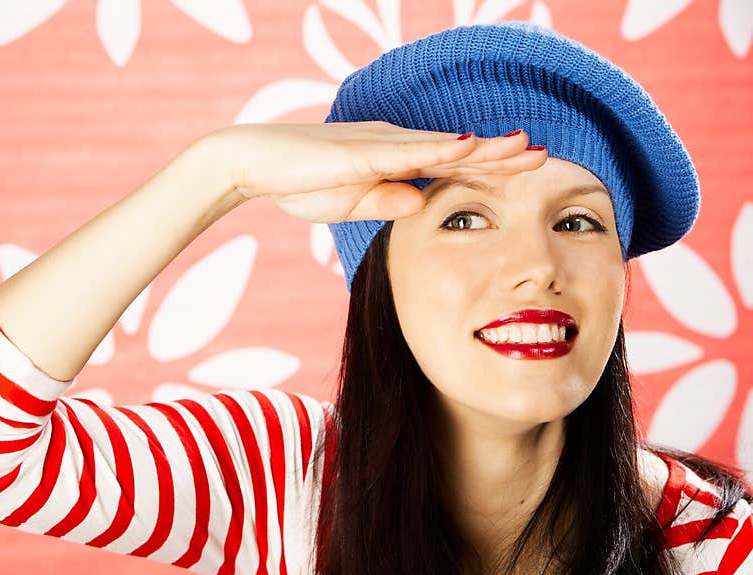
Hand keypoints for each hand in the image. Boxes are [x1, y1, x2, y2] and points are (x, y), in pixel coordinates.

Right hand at [209, 122, 546, 222]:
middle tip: (543, 153)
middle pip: (458, 152)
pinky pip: (410, 151)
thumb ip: (385, 203)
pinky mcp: (363, 152)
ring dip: (486, 149)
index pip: (450, 166)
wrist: (253, 163)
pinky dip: (442, 150)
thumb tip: (419, 206)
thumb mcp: (351, 203)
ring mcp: (381, 146)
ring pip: (445, 147)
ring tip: (525, 147)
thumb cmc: (299, 182)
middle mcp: (394, 145)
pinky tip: (471, 147)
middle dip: (502, 155)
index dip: (488, 167)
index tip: (523, 170)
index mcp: (393, 160)